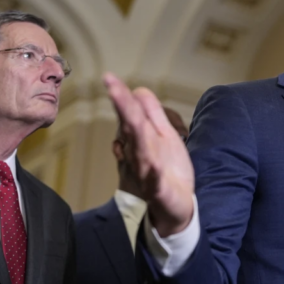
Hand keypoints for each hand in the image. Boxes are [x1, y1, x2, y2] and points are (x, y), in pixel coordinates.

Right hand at [103, 73, 194, 236]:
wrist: (175, 206)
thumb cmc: (167, 169)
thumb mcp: (163, 135)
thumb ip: (151, 113)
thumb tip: (138, 90)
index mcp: (143, 138)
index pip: (130, 114)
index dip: (121, 96)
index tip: (109, 77)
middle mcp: (141, 153)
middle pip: (132, 128)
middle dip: (124, 108)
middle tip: (112, 86)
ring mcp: (148, 173)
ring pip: (141, 152)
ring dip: (135, 136)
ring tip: (131, 119)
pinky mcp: (159, 191)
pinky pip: (156, 183)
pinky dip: (155, 176)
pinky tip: (155, 167)